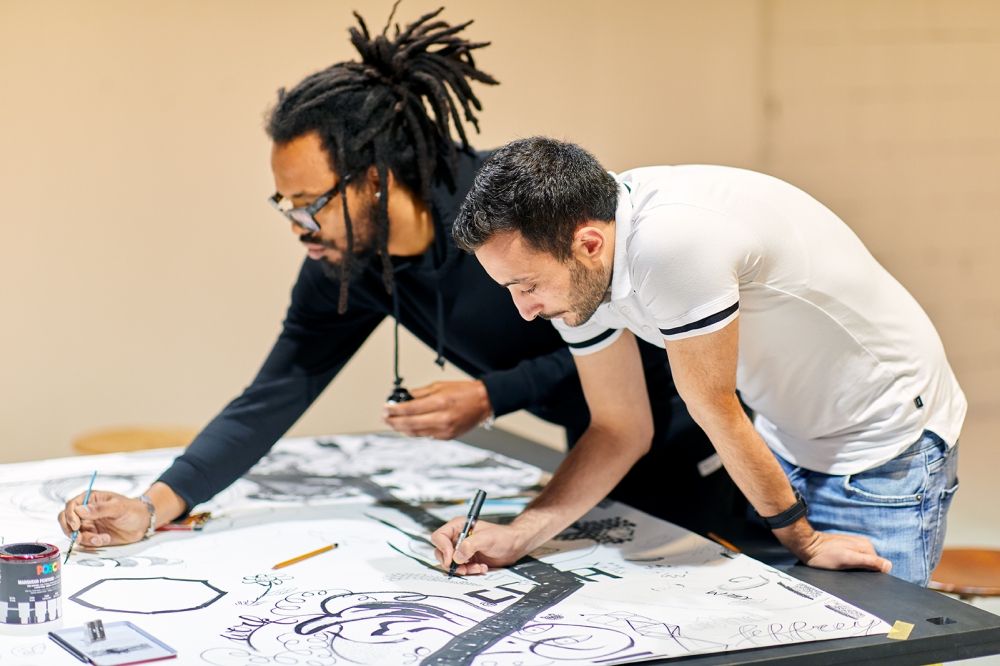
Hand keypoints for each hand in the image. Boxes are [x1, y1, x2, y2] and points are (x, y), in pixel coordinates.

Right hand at [58, 491, 151, 546]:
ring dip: (85, 539)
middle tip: (79, 537)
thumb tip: (79, 510)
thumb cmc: (132, 510)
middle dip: (70, 531)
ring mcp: (88, 524)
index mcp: (90, 499)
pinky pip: (85, 542)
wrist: (142, 523)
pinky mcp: (92, 536)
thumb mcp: (118, 506)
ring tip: (101, 539)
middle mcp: (86, 512)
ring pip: (75, 534)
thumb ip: (99, 508)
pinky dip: (92, 543)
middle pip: (66, 520)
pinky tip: (105, 539)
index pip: (71, 506)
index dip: (70, 516)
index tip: (76, 525)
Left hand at [383, 380, 491, 439]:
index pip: (410, 409)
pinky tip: (408, 428)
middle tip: (385, 418)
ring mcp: (445, 430)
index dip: (395, 410)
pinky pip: (426, 436)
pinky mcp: (447, 437)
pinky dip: (414, 432)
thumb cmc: (464, 392)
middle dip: (394, 421)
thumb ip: (421, 393)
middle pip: (410, 423)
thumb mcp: (440, 386)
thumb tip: (405, 398)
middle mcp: (442, 418)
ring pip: (416, 433)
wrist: (483, 402)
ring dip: (402, 429)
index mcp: (439, 403)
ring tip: (392, 424)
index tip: (386, 409)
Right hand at [430, 518, 530, 575]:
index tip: (451, 559)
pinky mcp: (466, 560)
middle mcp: (457, 538)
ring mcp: (461, 549)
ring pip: (450, 563)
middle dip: (451, 563)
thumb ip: (470, 545)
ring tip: (477, 568)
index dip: (443, 549)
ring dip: (462, 569)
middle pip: (441, 552)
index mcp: (458, 526)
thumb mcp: (486, 538)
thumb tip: (457, 557)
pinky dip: (469, 571)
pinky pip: (460, 569)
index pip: (439, 537)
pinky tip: (481, 568)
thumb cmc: (502, 537)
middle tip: (463, 568)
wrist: (513, 546)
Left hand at [776, 520, 891, 572]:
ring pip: (863, 562)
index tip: (863, 579)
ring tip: (846, 571)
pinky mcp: (846, 547)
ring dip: (857, 569)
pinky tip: (843, 568)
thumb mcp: (848, 560)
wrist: (807, 546)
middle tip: (852, 576)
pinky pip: (855, 559)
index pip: (879, 564)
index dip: (873, 574)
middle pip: (871, 563)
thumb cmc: (825, 555)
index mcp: (867, 545)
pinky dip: (851, 565)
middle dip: (865, 572)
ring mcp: (854, 545)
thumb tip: (888, 566)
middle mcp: (863, 543)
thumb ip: (869, 561)